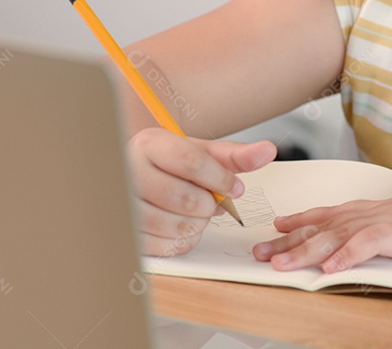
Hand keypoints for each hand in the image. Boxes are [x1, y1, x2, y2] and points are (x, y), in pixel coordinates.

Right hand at [126, 127, 275, 255]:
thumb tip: (268, 151)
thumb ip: (234, 155)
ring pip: (177, 225)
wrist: (138, 177)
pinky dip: (187, 239)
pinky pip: (167, 246)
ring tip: (198, 211)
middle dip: (211, 205)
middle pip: (186, 198)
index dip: (221, 178)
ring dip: (200, 223)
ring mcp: (123, 205)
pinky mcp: (126, 232)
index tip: (236, 187)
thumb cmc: (172, 165)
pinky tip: (186, 224)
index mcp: (150, 144)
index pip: (191, 161)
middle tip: (213, 201)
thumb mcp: (201, 153)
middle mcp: (130, 172)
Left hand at [252, 175, 391, 272]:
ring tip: (278, 262)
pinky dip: (346, 255)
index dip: (304, 220)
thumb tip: (389, 241)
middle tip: (259, 250)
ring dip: (305, 249)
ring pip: (338, 234)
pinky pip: (369, 244)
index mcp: (385, 209)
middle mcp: (381, 212)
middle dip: (289, 238)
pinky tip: (328, 267)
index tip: (278, 225)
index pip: (334, 213)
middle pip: (325, 224)